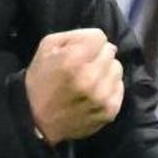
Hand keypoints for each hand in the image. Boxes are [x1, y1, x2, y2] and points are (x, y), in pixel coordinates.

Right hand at [24, 28, 124, 145]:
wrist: (37, 121)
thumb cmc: (41, 80)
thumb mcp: (47, 47)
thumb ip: (73, 36)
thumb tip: (98, 38)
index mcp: (72, 60)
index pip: (99, 36)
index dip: (89, 40)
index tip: (82, 49)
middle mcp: (90, 78)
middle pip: (110, 51)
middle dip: (98, 54)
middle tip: (85, 64)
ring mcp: (102, 97)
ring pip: (117, 68)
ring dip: (106, 70)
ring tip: (91, 78)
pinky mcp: (109, 111)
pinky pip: (120, 87)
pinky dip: (110, 86)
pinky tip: (95, 92)